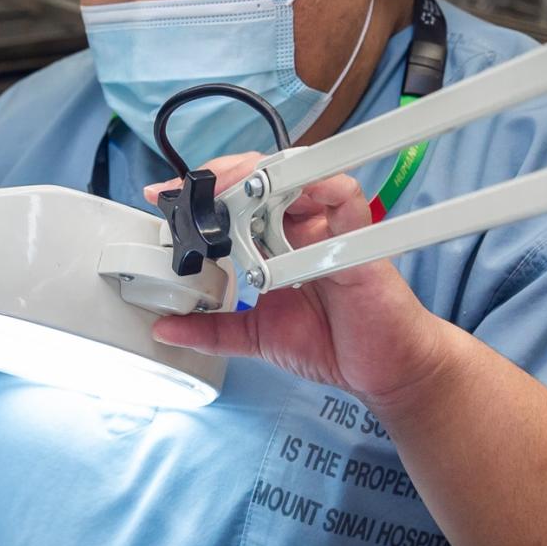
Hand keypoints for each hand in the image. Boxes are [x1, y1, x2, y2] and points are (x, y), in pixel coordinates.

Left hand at [143, 154, 457, 402]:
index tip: (161, 196)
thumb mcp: (256, 336)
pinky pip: (342, 194)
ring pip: (296, 174)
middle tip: (190, 191)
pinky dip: (317, 186)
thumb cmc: (333, 345)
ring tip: (227, 193)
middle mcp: (302, 227)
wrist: (385, 371)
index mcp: (276, 242)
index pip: (235, 202)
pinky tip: (290, 194)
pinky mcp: (358, 237)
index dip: (200, 194)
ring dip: (257, 177)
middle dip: (220, 177)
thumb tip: (165, 329)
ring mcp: (330, 227)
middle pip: (261, 178)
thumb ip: (213, 329)